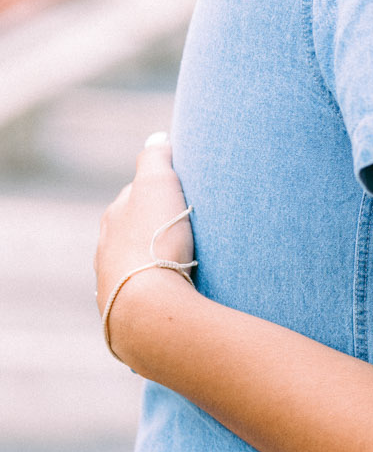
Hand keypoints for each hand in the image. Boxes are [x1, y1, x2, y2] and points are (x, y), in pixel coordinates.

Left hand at [95, 135, 196, 367]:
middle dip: (154, 230)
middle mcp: (106, 250)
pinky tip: (173, 295)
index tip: (182, 196)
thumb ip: (155, 158)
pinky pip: (143, 296)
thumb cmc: (154, 240)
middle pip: (133, 233)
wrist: (147, 306)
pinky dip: (155, 291)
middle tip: (187, 232)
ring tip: (184, 267)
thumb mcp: (158, 186)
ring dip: (154, 263)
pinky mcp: (126, 314)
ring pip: (136, 265)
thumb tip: (157, 137)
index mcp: (114, 219)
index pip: (134, 196)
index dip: (158, 193)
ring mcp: (113, 284)